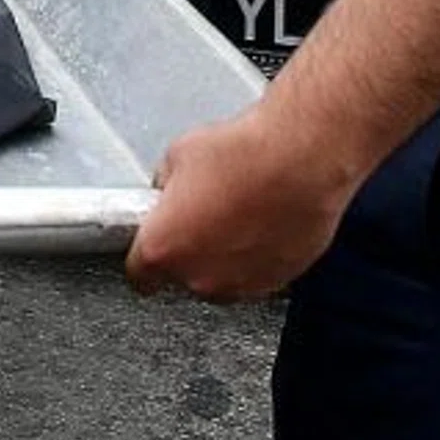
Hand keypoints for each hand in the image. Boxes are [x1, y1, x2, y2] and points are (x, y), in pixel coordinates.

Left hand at [127, 104, 353, 301]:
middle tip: (203, 211)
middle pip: (182, 274)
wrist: (301, 160)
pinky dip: (255, 255)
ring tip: (239, 210)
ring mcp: (239, 286)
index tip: (152, 244)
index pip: (138, 273)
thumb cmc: (243, 154)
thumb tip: (171, 189)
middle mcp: (199, 278)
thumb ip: (165, 184)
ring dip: (222, 253)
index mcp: (163, 248)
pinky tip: (263, 220)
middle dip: (188, 247)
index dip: (144, 255)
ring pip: (219, 276)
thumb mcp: (180, 153)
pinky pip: (254, 274)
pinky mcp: (275, 284)